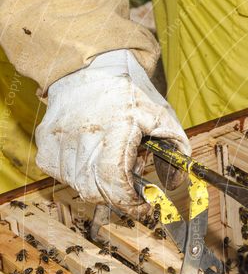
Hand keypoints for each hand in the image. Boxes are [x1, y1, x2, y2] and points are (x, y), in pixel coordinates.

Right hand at [35, 49, 189, 216]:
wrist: (91, 68)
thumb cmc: (130, 94)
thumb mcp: (162, 117)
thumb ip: (176, 151)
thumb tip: (174, 185)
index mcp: (116, 128)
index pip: (115, 180)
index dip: (130, 201)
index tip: (145, 205)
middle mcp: (82, 134)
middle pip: (94, 190)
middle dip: (118, 199)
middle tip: (132, 192)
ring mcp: (59, 138)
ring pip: (77, 185)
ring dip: (98, 187)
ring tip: (112, 167)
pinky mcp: (45, 141)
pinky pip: (59, 174)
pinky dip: (77, 177)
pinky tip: (91, 162)